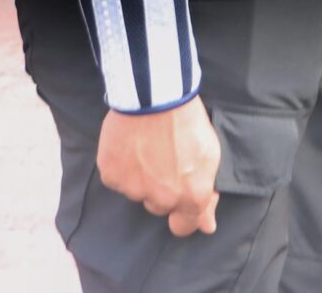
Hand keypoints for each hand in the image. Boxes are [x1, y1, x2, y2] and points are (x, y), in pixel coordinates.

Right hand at [97, 97, 221, 237]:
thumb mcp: (209, 156)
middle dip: (162, 188)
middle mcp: (162, 199)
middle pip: (158, 205)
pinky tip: (130, 144)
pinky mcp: (112, 175)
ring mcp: (133, 189)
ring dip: (141, 176)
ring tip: (147, 145)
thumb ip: (206, 195)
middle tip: (164, 158)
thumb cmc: (186, 121)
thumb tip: (207, 226)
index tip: (182, 200)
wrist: (155, 95)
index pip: (183, 226)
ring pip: (136, 191)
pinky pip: (117, 178)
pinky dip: (122, 165)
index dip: (183, 215)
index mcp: (191, 197)